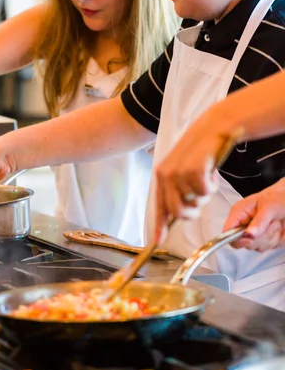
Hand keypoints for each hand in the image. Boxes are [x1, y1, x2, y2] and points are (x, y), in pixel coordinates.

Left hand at [154, 117, 225, 241]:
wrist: (213, 128)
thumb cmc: (200, 151)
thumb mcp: (183, 169)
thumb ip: (177, 190)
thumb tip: (176, 214)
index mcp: (161, 175)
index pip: (158, 206)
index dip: (159, 226)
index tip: (157, 240)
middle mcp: (166, 175)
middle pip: (178, 212)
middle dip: (193, 212)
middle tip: (202, 197)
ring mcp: (178, 173)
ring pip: (194, 202)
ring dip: (205, 195)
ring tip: (206, 178)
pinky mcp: (192, 170)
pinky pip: (205, 192)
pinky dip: (212, 185)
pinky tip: (211, 171)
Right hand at [224, 178, 284, 251]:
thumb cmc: (278, 198)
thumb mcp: (269, 205)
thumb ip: (259, 220)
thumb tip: (249, 234)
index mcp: (239, 213)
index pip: (227, 232)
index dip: (236, 238)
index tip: (250, 237)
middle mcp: (244, 225)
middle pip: (244, 243)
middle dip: (261, 236)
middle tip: (271, 222)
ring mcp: (254, 234)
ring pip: (259, 246)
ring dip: (272, 236)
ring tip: (276, 222)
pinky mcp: (265, 240)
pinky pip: (270, 247)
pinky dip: (278, 239)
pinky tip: (279, 228)